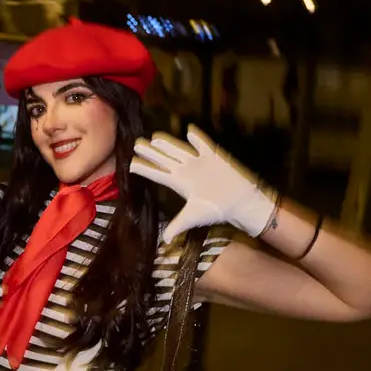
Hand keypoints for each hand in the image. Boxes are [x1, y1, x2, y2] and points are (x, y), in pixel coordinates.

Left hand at [129, 125, 276, 242]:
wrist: (240, 203)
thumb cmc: (216, 210)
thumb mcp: (194, 216)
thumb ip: (178, 225)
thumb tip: (165, 240)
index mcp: (179, 183)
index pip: (158, 174)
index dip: (145, 169)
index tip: (131, 164)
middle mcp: (186, 171)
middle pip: (165, 159)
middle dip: (151, 152)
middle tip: (136, 144)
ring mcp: (199, 163)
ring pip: (179, 150)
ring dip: (167, 144)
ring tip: (154, 138)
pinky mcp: (214, 157)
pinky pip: (204, 145)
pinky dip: (197, 138)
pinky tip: (189, 130)